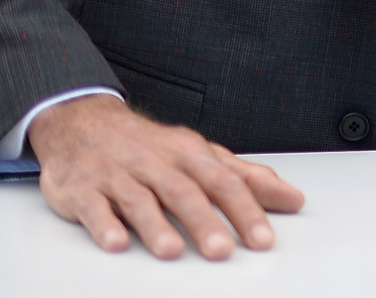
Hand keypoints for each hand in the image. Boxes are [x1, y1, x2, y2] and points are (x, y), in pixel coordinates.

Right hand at [28, 93, 303, 258]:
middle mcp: (155, 162)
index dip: (245, 210)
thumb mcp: (201, 155)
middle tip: (222, 251)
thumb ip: (246, 178)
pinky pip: (93, 207)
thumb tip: (292, 199)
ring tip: (172, 251)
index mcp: (189, 153)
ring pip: (139, 200)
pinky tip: (116, 243)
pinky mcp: (82, 190)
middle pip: (184, 192)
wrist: (84, 123)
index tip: (263, 239)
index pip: (224, 182)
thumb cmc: (152, 147)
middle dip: (204, 222)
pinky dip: (104, 225)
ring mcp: (117, 175)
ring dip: (155, 226)